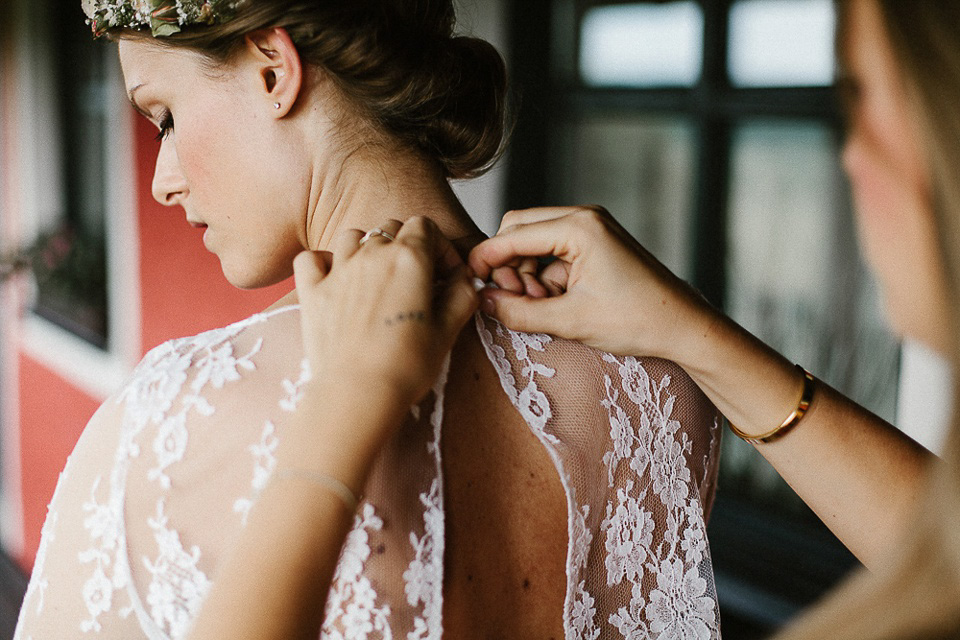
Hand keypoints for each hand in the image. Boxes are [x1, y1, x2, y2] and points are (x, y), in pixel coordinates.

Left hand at [294, 217, 478, 408]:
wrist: (358, 393)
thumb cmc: (405, 366)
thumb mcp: (449, 330)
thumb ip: (462, 295)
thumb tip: (465, 278)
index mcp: (409, 259)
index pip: (425, 226)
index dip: (439, 246)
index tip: (445, 273)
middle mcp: (372, 255)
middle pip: (391, 229)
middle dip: (407, 247)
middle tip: (416, 281)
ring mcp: (338, 271)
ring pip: (353, 236)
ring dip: (367, 249)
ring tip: (377, 278)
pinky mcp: (312, 292)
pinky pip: (311, 258)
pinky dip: (323, 262)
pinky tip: (335, 279)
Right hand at [468, 206, 715, 362]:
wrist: (684, 328)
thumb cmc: (637, 320)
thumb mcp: (570, 321)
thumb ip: (519, 311)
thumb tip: (481, 302)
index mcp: (579, 227)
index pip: (513, 234)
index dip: (486, 258)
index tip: (469, 281)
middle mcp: (584, 218)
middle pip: (520, 230)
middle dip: (507, 265)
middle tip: (510, 301)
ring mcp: (592, 229)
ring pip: (535, 244)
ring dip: (525, 275)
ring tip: (538, 307)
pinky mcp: (596, 245)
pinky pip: (554, 255)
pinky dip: (545, 278)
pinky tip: (555, 304)